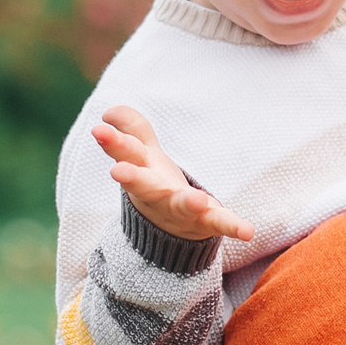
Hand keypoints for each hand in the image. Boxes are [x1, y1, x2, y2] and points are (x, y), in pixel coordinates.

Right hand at [91, 106, 254, 242]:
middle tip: (118, 172)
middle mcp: (156, 192)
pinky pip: (219, 223)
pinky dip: (233, 226)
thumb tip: (110, 111)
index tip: (98, 130)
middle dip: (130, 177)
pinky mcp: (204, 222)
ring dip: (187, 202)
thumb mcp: (144, 156)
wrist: (169, 233)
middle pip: (142, 183)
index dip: (111, 142)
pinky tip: (247, 231)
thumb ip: (132, 130)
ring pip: (180, 205)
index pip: (124, 153)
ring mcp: (179, 208)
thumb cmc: (155, 185)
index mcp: (142, 171)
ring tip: (198, 201)